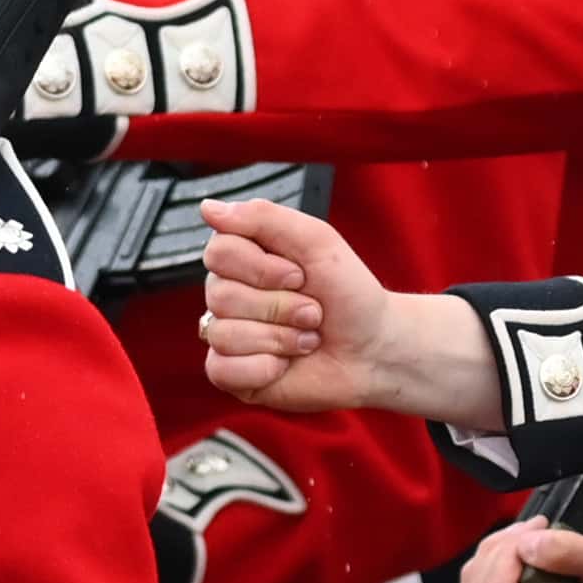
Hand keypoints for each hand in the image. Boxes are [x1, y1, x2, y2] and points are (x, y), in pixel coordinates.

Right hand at [197, 199, 500, 422]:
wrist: (375, 349)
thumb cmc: (349, 293)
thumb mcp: (317, 240)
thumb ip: (262, 217)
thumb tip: (206, 208)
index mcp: (243, 259)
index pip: (218, 253)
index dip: (262, 269)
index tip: (300, 275)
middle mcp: (228, 295)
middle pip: (220, 294)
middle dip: (281, 306)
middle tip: (313, 312)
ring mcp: (227, 335)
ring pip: (224, 333)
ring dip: (280, 338)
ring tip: (308, 338)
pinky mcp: (232, 374)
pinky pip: (221, 370)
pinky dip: (263, 368)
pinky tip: (286, 365)